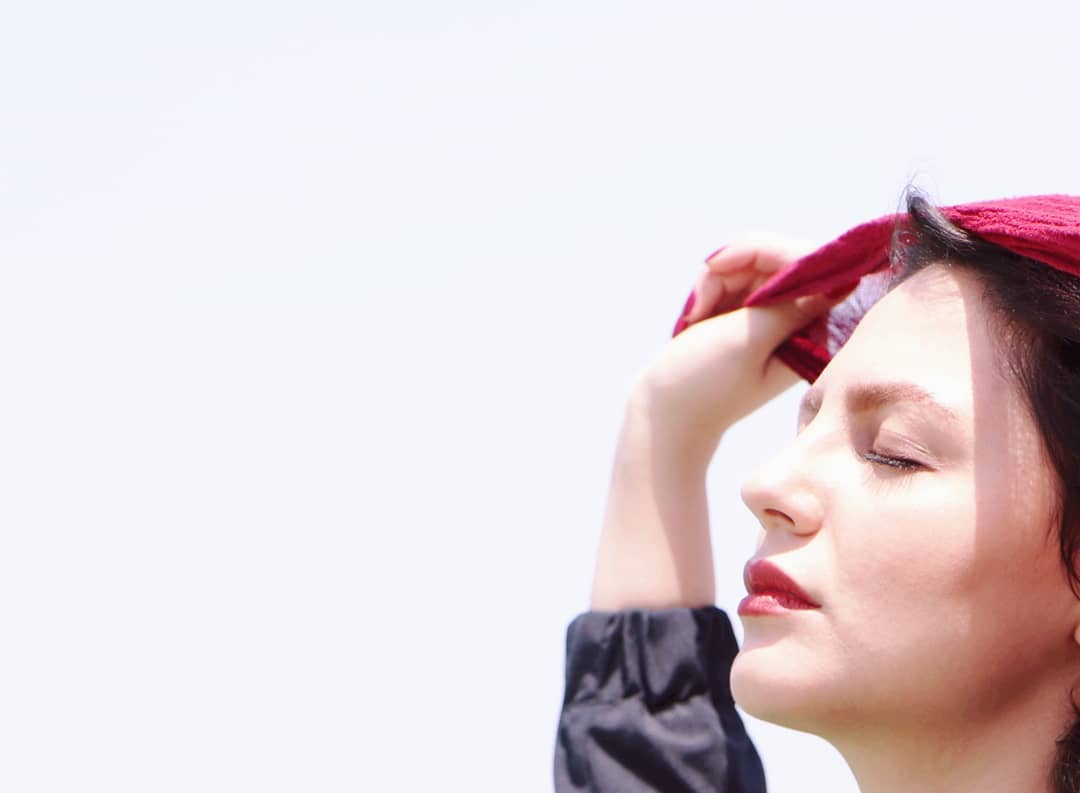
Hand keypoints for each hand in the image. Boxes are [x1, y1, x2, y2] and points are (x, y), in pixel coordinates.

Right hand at [632, 237, 851, 462]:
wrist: (665, 411)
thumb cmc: (705, 384)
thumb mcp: (747, 341)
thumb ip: (789, 306)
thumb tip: (847, 280)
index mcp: (810, 336)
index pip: (808, 268)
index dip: (769, 254)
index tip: (722, 265)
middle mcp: (796, 322)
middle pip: (779, 258)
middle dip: (735, 267)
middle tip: (703, 300)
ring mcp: (771, 315)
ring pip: (750, 263)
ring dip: (716, 280)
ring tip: (696, 315)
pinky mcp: (746, 313)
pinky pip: (734, 276)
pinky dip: (710, 288)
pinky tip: (695, 315)